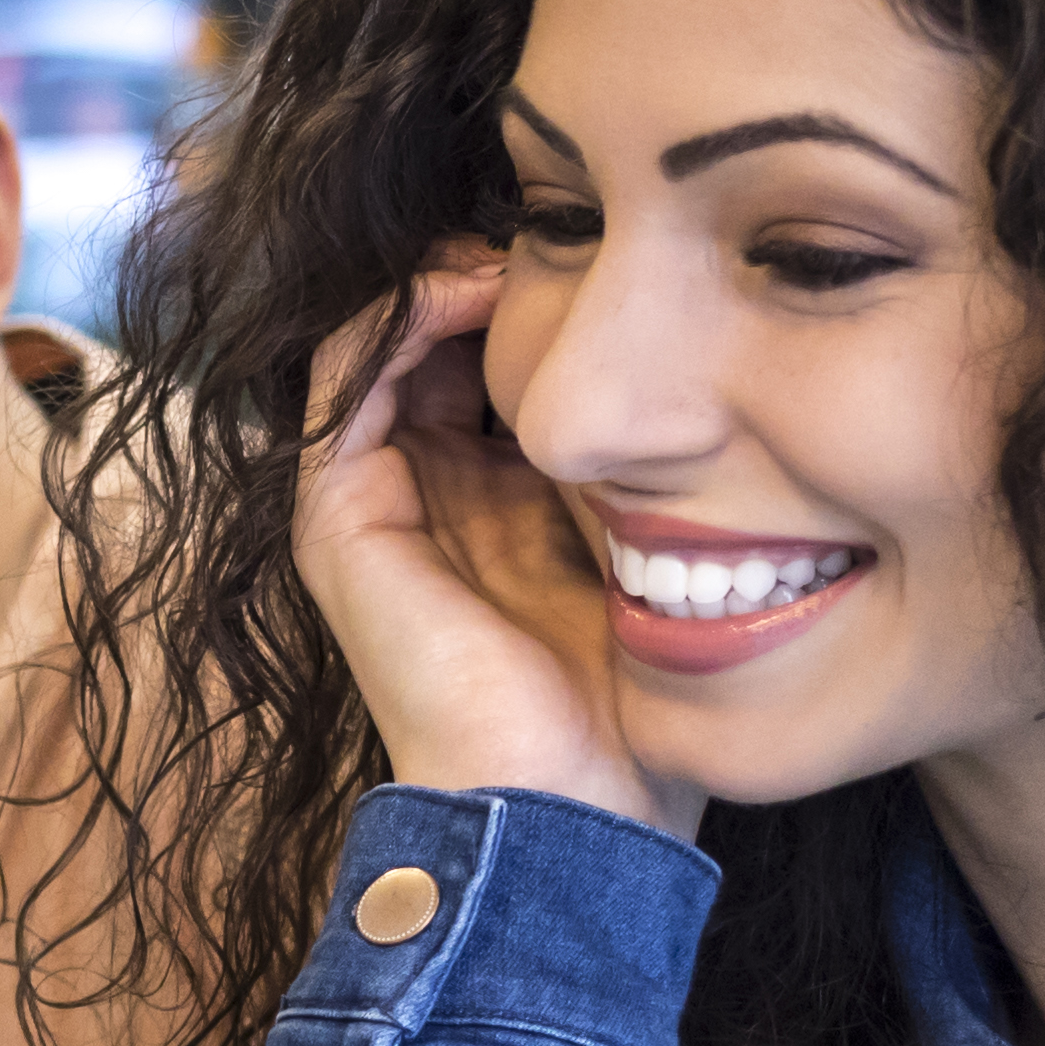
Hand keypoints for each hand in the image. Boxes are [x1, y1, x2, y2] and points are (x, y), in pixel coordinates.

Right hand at [291, 260, 693, 835]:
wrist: (572, 811)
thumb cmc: (633, 708)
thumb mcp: (660, 549)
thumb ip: (656, 467)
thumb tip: (706, 364)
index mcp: (490, 506)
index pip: (491, 364)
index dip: (546, 302)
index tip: (618, 259)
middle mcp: (419, 497)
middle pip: (432, 340)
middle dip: (496, 274)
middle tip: (567, 234)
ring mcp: (367, 505)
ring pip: (382, 337)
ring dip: (447, 277)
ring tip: (518, 250)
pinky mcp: (338, 516)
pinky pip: (345, 372)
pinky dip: (401, 312)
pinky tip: (478, 288)